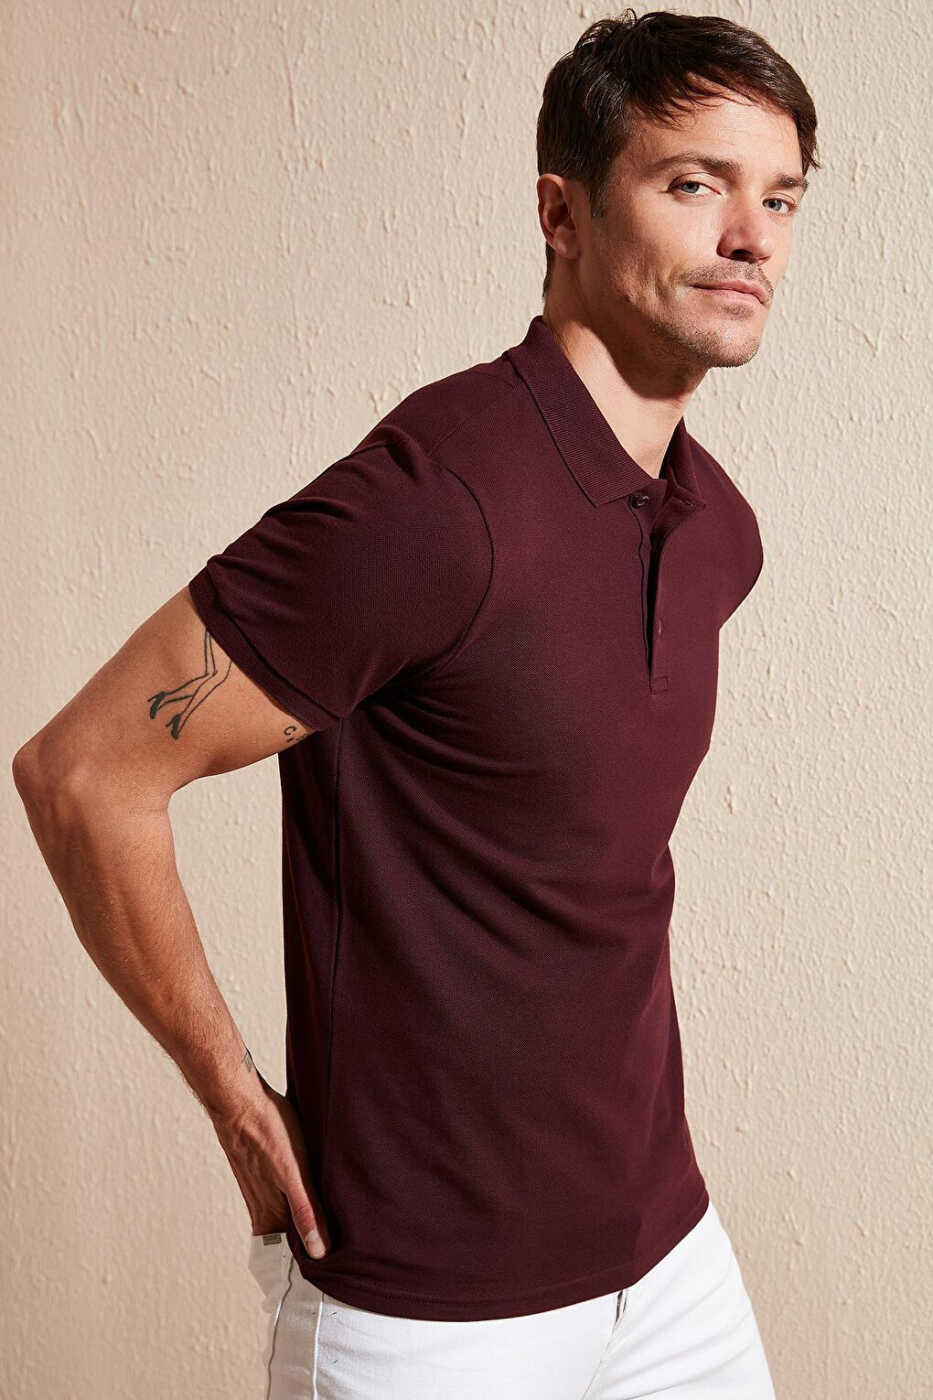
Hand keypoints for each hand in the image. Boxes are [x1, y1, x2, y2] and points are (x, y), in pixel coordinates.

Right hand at [209, 1067, 330, 1258]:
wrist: (237, 1098)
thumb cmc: (268, 1130)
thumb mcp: (294, 1172)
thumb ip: (306, 1210)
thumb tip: (318, 1251)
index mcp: (270, 1211)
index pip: (280, 1256)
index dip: (295, 1270)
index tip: (315, 1283)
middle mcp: (260, 1203)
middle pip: (280, 1240)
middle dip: (298, 1253)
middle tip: (323, 1264)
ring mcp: (256, 1185)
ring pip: (277, 1218)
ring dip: (295, 1229)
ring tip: (319, 1235)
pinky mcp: (257, 1168)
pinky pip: (273, 1197)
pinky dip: (288, 1206)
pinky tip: (301, 1196)